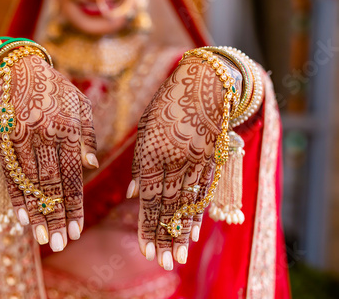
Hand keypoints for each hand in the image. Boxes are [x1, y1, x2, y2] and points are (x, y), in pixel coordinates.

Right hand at [0, 54, 97, 251]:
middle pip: (50, 183)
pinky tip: (20, 216)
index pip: (72, 174)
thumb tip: (91, 164)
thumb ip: (86, 134)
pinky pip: (9, 172)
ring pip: (29, 181)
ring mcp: (20, 136)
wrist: (15, 70)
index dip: (73, 204)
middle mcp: (43, 133)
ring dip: (35, 213)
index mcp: (66, 127)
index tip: (75, 231)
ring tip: (40, 238)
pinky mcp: (2, 139)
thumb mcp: (78, 104)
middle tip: (58, 243)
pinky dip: (15, 195)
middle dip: (54, 216)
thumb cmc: (55, 90)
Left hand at [128, 55, 241, 269]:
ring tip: (177, 257)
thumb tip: (132, 194)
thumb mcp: (147, 129)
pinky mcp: (213, 159)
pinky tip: (196, 233)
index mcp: (152, 152)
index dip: (148, 225)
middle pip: (167, 206)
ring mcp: (196, 161)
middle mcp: (174, 160)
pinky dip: (200, 214)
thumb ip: (140, 163)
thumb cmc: (167, 105)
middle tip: (161, 263)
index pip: (148, 197)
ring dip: (182, 233)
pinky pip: (205, 191)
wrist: (205, 82)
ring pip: (187, 203)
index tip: (146, 250)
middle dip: (163, 237)